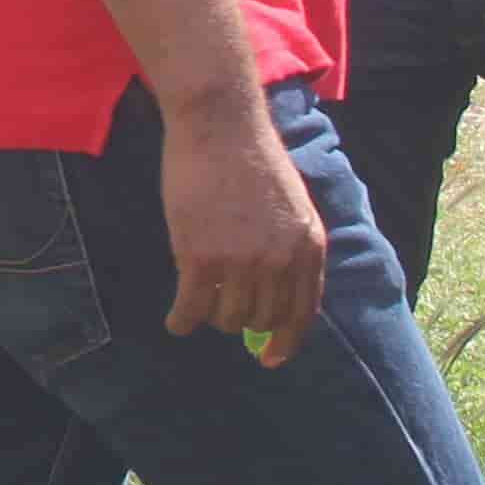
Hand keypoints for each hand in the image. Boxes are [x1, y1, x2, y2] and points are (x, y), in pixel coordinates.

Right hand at [154, 88, 321, 345]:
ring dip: (212, 316)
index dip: (286, 341)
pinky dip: (181, 321)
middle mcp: (279, 259)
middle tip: (221, 303)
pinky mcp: (200, 257)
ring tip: (199, 298)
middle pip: (260, 318)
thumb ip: (289, 250)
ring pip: (227, 318)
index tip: (270, 359)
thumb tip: (273, 301)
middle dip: (241, 318)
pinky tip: (176, 320)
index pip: (302, 313)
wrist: (220, 124)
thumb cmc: (252, 159)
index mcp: (308, 246)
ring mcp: (240, 260)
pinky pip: (191, 310)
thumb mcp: (292, 206)